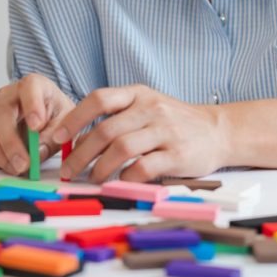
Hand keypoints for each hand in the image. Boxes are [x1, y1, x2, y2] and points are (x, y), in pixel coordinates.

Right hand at [0, 73, 74, 174]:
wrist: (47, 118)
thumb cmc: (56, 116)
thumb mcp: (66, 122)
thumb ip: (55, 135)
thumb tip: (37, 152)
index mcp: (33, 85)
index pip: (29, 87)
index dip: (31, 105)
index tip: (37, 126)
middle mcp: (7, 96)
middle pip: (0, 114)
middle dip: (10, 143)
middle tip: (24, 164)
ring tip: (17, 169)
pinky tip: (4, 165)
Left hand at [53, 85, 226, 183]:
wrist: (218, 130)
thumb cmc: (174, 121)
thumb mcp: (146, 106)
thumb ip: (117, 116)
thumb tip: (77, 138)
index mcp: (138, 94)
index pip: (99, 99)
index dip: (75, 118)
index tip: (58, 136)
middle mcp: (150, 108)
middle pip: (106, 130)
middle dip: (81, 153)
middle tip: (68, 170)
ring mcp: (165, 131)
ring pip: (121, 149)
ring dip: (100, 168)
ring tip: (91, 179)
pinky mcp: (178, 154)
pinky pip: (144, 167)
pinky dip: (126, 177)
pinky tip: (120, 182)